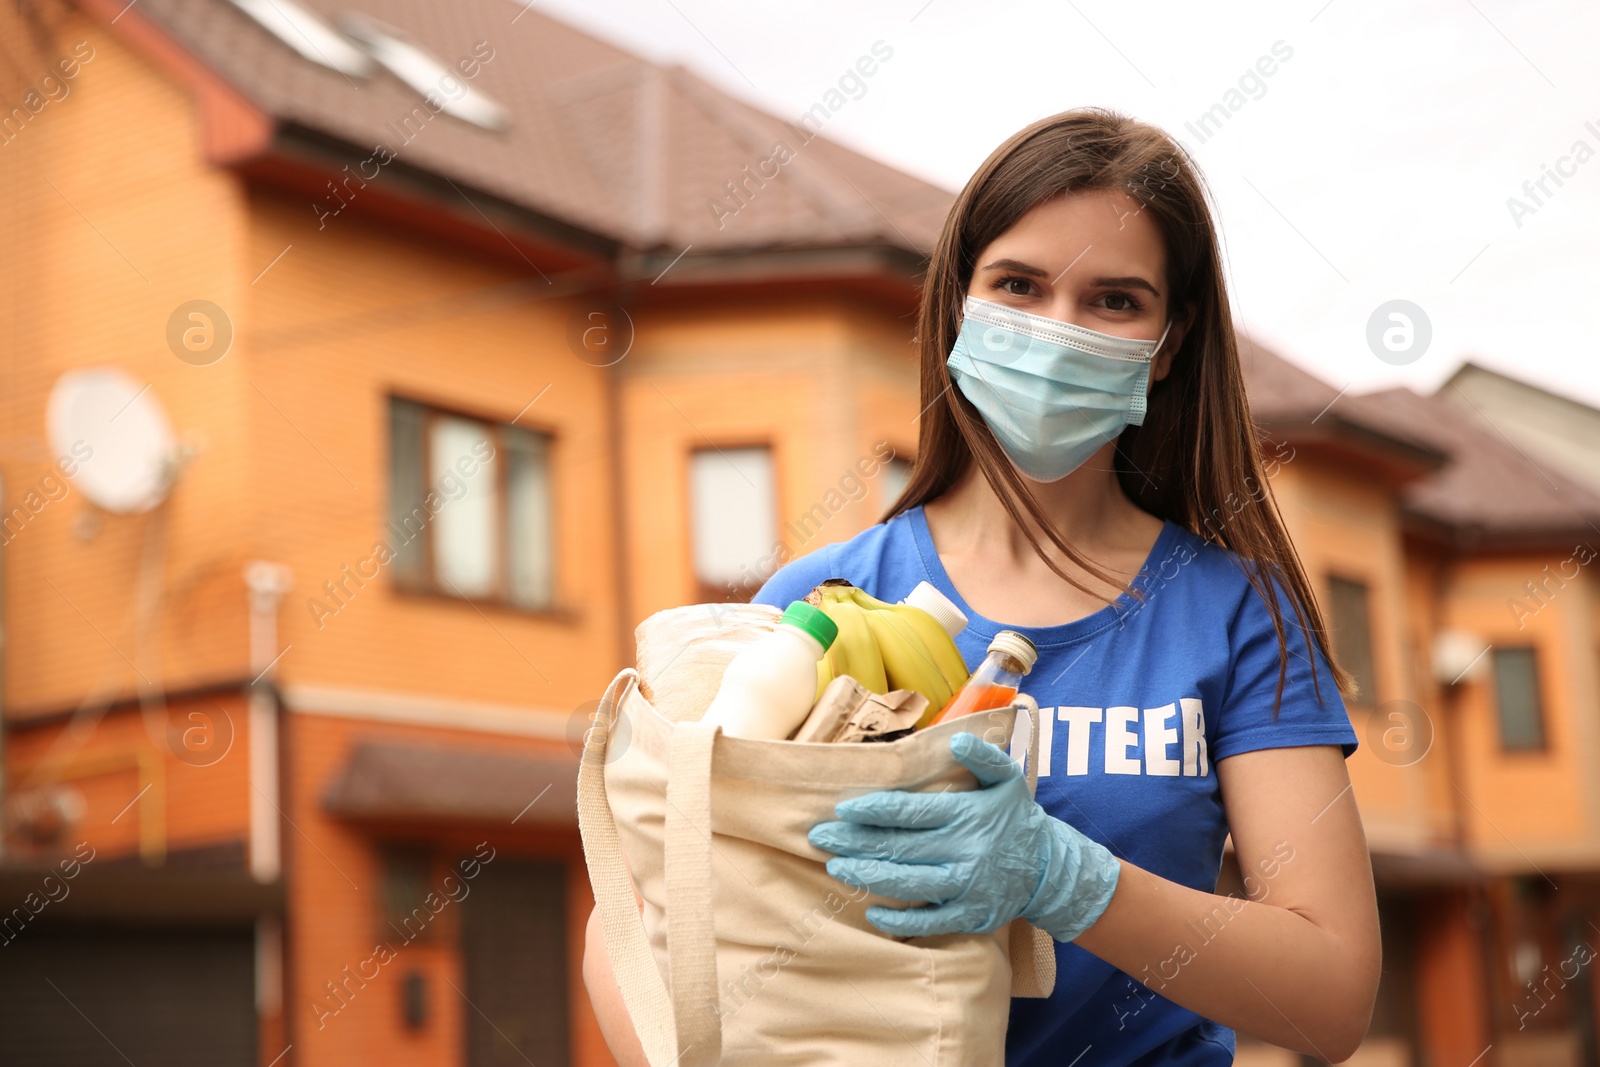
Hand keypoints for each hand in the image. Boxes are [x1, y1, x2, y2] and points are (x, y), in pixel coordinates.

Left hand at [807, 732, 1120, 940]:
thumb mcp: (1007, 779)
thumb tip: (955, 739)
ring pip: (908, 884)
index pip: (913, 813)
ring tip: (835, 867)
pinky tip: (872, 912)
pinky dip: (900, 921)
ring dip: (868, 876)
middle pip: (901, 848)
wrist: (1049, 868)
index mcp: (968, 815)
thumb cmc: (1016, 818)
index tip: (843, 809)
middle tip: (820, 837)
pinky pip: (929, 922)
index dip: (875, 811)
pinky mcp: (969, 916)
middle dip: (856, 842)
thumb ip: (983, 756)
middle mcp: (965, 852)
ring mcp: (967, 888)